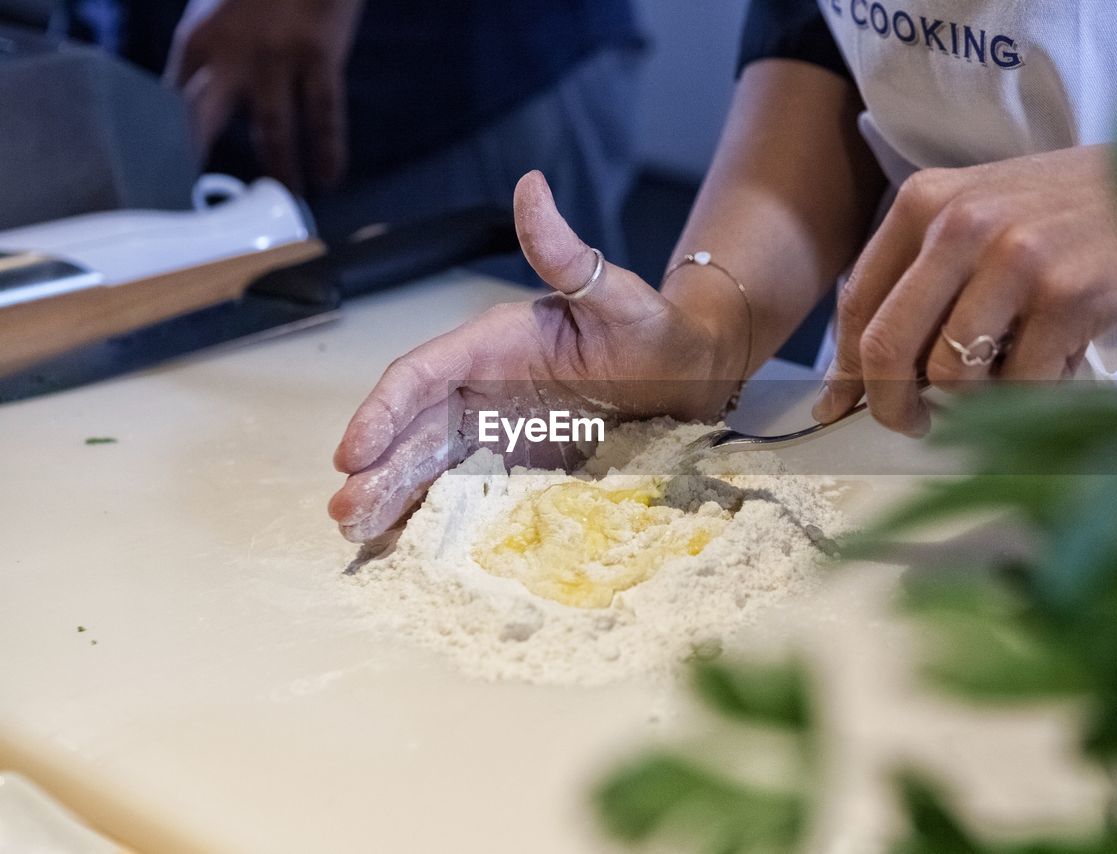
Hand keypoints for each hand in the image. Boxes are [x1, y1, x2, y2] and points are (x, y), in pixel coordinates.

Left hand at [164, 0, 364, 189]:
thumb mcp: (217, 16)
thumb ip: (209, 62)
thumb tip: (200, 113)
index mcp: (198, 41)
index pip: (174, 103)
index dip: (171, 145)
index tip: (168, 182)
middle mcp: (230, 51)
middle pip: (206, 117)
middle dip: (204, 162)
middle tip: (205, 206)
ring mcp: (275, 55)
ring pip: (272, 127)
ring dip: (280, 168)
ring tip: (286, 198)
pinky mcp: (318, 56)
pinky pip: (324, 113)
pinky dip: (327, 149)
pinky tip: (328, 176)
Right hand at [328, 171, 740, 542]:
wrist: (692, 375)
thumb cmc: (657, 333)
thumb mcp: (617, 296)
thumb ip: (568, 255)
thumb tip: (530, 186)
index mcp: (493, 344)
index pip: (422, 374)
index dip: (385, 411)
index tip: (354, 451)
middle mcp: (484, 385)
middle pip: (416, 427)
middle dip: (377, 466)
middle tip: (346, 513)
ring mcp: (498, 427)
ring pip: (431, 461)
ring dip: (392, 494)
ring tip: (357, 532)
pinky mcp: (517, 461)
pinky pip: (464, 487)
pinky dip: (430, 510)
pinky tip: (403, 541)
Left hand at [813, 144, 1116, 435]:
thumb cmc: (1068, 210)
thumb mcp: (981, 213)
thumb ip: (921, 275)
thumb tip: (859, 372)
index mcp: (925, 201)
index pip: (858, 303)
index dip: (844, 370)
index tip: (841, 407)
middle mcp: (961, 224)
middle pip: (887, 348)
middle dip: (890, 405)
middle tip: (910, 424)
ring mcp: (1014, 258)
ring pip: (951, 375)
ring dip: (973, 399)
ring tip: (1007, 374)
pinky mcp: (1067, 296)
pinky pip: (1020, 384)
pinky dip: (1032, 394)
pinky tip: (1055, 363)